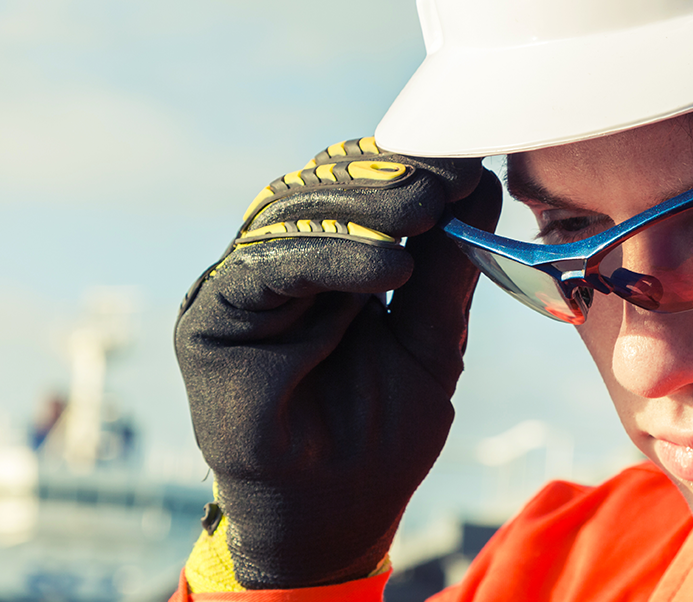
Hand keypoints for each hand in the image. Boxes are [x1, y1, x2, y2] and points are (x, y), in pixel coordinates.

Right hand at [175, 137, 499, 587]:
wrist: (334, 511)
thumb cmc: (380, 433)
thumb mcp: (430, 341)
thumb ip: (446, 271)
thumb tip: (481, 187)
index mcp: (327, 260)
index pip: (360, 191)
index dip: (410, 168)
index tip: (468, 160)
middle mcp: (279, 262)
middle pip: (325, 190)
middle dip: (392, 179)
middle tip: (451, 176)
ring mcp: (242, 285)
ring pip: (292, 215)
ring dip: (365, 207)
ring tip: (426, 211)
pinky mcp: (211, 317)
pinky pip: (265, 268)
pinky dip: (328, 258)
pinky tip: (387, 266)